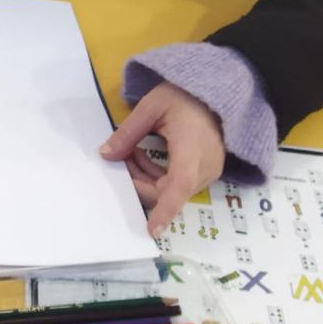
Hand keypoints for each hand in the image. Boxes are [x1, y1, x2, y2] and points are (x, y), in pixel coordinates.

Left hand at [98, 81, 225, 235]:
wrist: (216, 93)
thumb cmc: (184, 96)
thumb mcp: (151, 107)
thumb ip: (128, 134)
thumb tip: (106, 156)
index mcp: (191, 151)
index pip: (178, 187)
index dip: (165, 210)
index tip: (152, 230)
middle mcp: (204, 168)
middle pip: (167, 192)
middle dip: (138, 181)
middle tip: (120, 158)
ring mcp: (209, 171)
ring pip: (171, 190)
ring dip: (145, 176)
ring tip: (130, 151)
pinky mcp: (207, 171)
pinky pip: (178, 183)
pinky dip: (158, 175)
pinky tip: (144, 154)